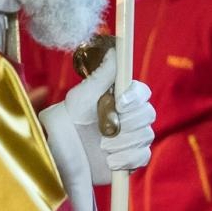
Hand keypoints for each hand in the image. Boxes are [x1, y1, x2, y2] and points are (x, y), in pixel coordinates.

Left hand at [61, 54, 155, 182]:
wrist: (63, 151)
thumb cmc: (71, 118)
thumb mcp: (84, 94)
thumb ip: (103, 74)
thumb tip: (115, 51)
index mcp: (123, 98)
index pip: (143, 93)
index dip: (135, 98)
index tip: (120, 103)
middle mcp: (132, 116)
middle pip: (148, 115)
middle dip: (127, 123)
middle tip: (105, 129)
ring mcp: (134, 137)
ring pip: (145, 136)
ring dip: (122, 142)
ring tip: (102, 145)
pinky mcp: (133, 157)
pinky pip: (142, 156)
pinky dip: (126, 158)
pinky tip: (109, 159)